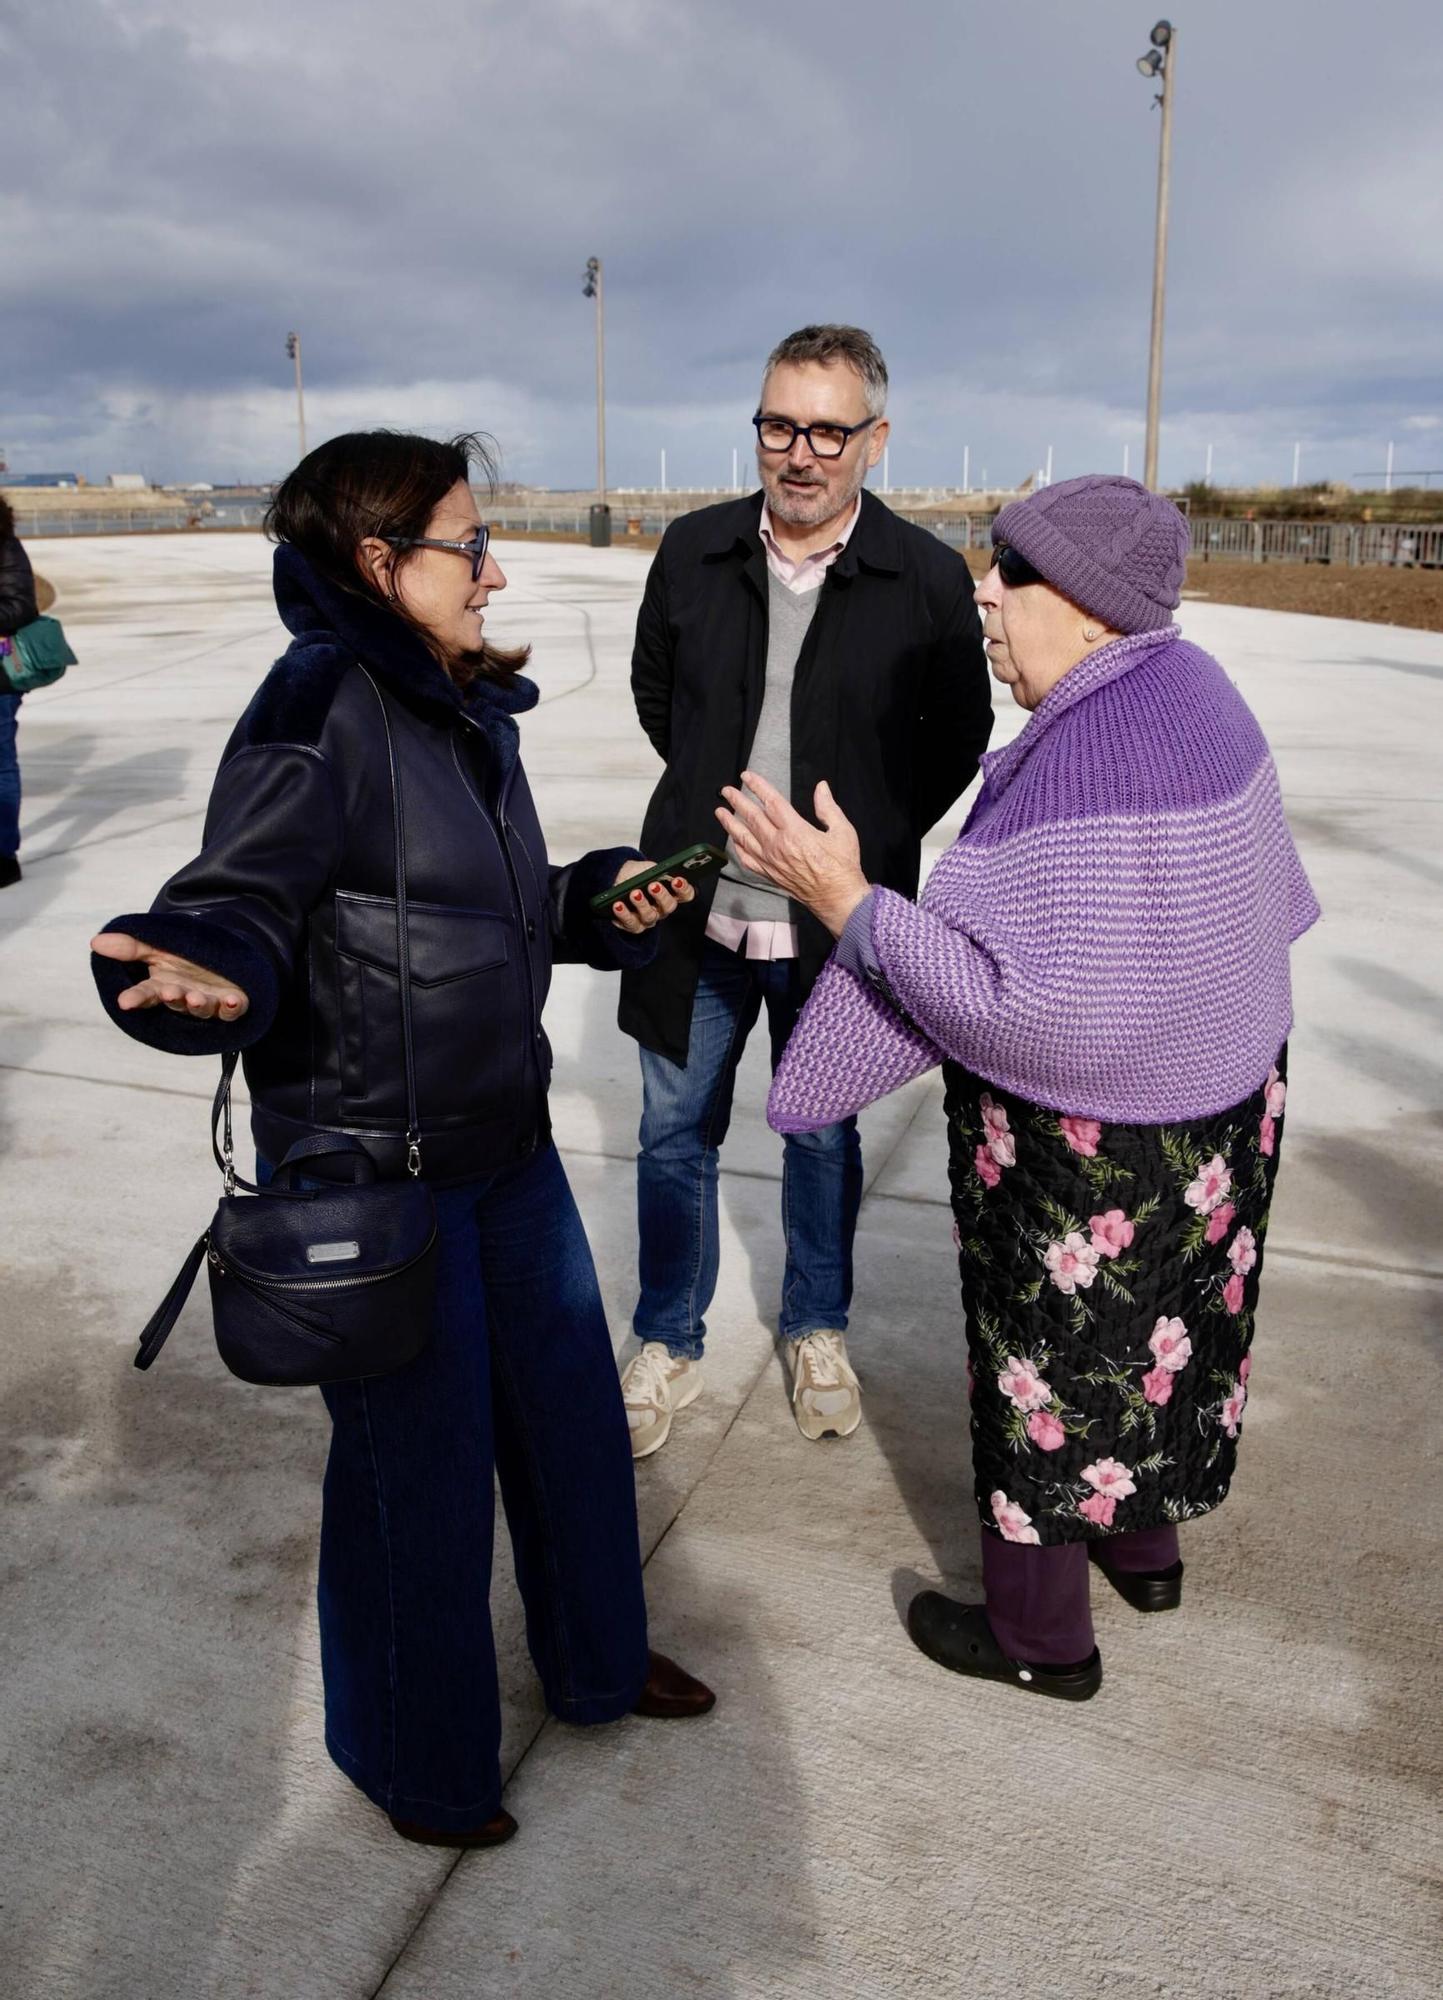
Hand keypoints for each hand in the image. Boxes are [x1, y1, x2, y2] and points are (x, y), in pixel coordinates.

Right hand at [90, 932, 249, 1020]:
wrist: (222, 956)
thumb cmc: (185, 956)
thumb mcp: (157, 947)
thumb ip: (131, 948)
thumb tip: (95, 942)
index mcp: (163, 986)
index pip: (145, 994)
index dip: (135, 998)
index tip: (124, 1001)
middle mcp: (184, 997)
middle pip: (176, 1002)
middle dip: (173, 998)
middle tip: (170, 991)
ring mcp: (209, 1002)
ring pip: (202, 1008)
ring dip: (198, 1004)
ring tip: (195, 997)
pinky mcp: (233, 1004)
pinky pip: (234, 1011)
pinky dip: (233, 1007)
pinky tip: (233, 1001)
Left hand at [607, 863, 696, 933]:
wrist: (617, 879)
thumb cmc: (637, 875)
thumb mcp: (649, 868)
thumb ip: (658, 871)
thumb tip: (662, 875)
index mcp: (671, 893)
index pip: (686, 894)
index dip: (684, 888)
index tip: (677, 880)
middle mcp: (662, 909)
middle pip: (669, 906)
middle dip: (661, 896)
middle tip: (653, 885)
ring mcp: (649, 919)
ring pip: (650, 916)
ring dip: (642, 904)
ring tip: (634, 893)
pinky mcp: (633, 925)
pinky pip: (631, 923)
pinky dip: (624, 914)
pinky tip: (618, 904)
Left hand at [716, 774, 870, 936]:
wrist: (837, 898)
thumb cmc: (842, 866)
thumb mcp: (843, 832)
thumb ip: (828, 808)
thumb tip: (821, 787)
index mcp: (796, 832)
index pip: (772, 803)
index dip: (758, 787)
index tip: (747, 776)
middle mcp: (778, 846)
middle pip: (752, 818)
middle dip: (737, 801)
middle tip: (726, 790)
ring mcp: (771, 861)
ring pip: (744, 838)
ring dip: (730, 824)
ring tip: (719, 812)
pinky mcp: (770, 875)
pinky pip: (747, 860)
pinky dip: (738, 849)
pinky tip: (734, 841)